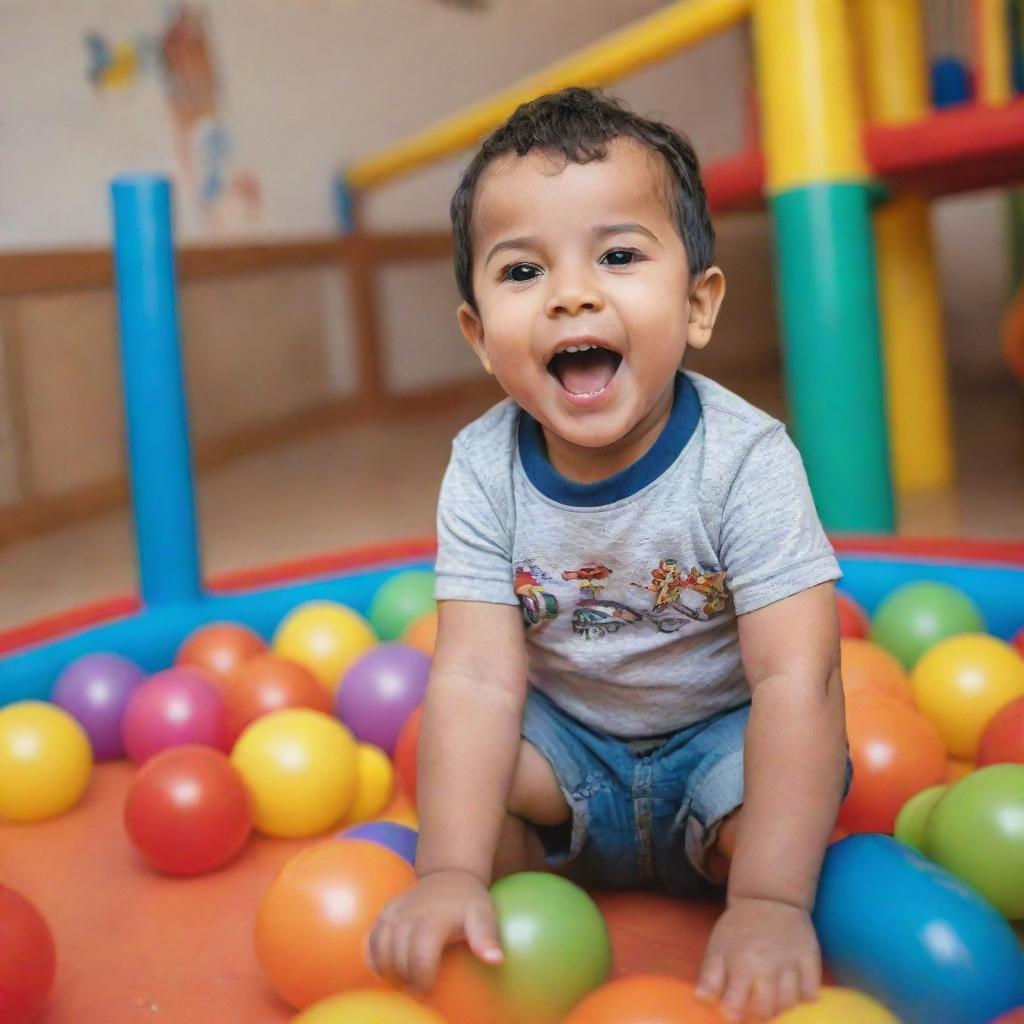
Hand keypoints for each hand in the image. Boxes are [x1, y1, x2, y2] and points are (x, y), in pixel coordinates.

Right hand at [366, 868, 502, 992]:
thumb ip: (487, 936)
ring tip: (404, 982)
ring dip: (389, 972)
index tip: (428, 992)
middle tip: (417, 992)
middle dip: (405, 981)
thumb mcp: (484, 914)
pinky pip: (370, 940)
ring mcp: (393, 913)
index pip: (419, 957)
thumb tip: (496, 960)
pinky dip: (374, 958)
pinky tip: (387, 969)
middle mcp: (408, 915)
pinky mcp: (384, 913)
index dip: (421, 980)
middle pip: (397, 959)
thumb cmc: (468, 900)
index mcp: (432, 919)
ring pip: (379, 951)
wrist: (450, 874)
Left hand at [695, 896, 819, 1020]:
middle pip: (765, 1011)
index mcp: (741, 965)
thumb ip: (709, 977)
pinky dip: (804, 996)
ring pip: (789, 1004)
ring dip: (779, 1006)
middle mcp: (767, 967)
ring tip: (771, 996)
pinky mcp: (810, 959)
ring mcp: (791, 964)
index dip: (732, 1014)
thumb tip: (702, 1001)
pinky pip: (811, 992)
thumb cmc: (738, 927)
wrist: (768, 898)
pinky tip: (794, 988)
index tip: (732, 1009)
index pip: (736, 1007)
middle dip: (757, 1014)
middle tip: (753, 1004)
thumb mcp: (717, 947)